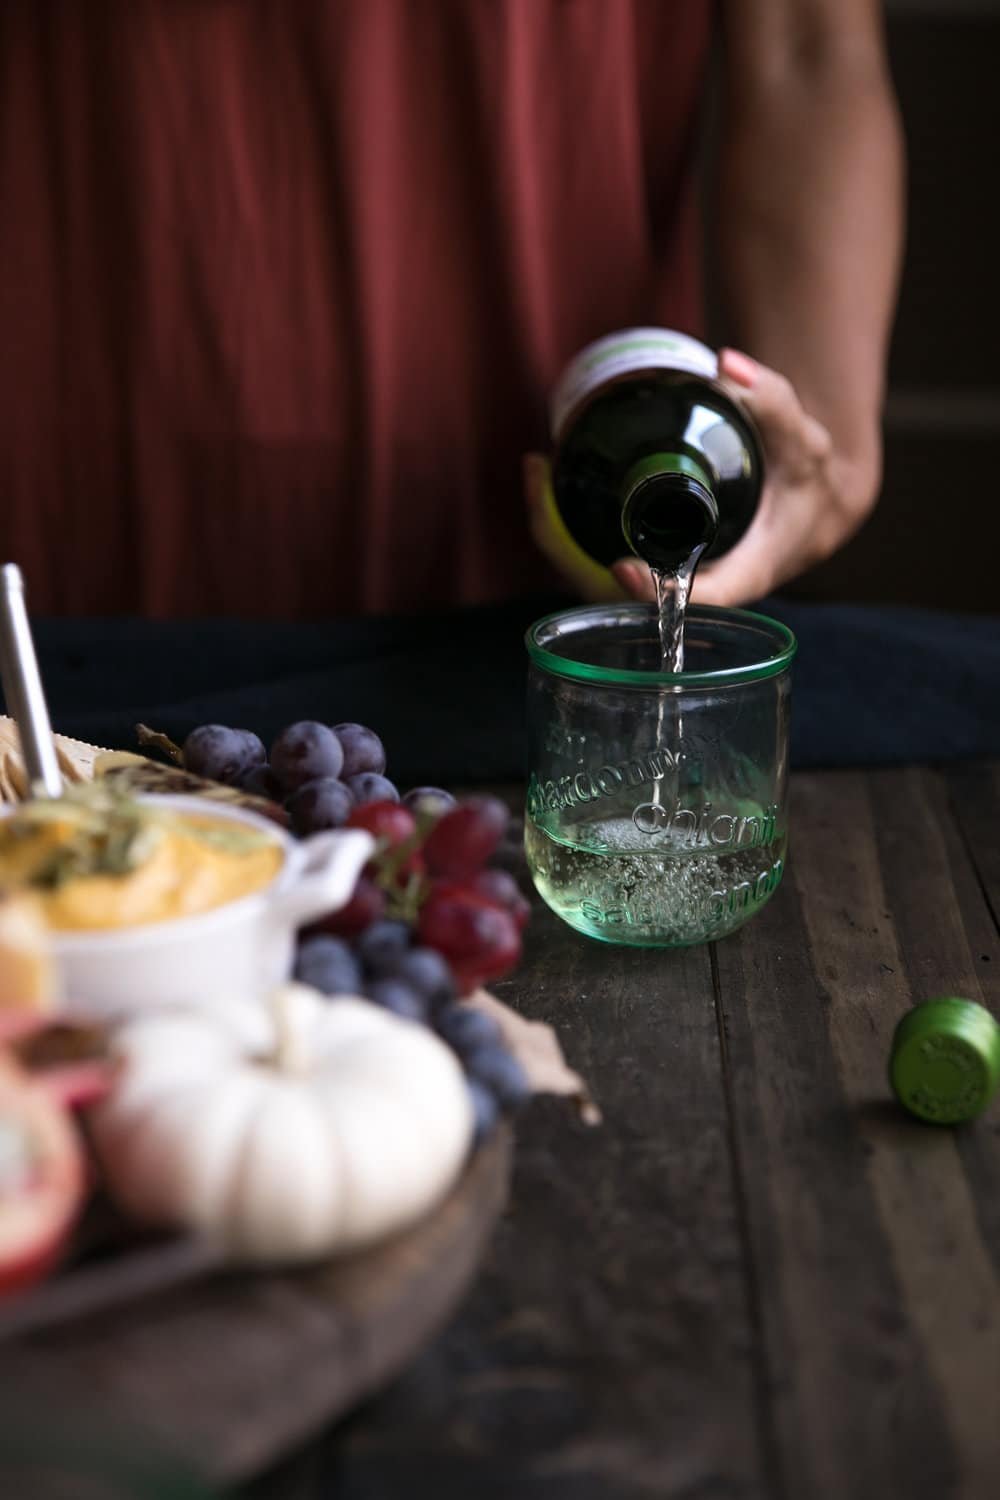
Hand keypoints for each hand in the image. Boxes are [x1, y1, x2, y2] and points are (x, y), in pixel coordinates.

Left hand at [525, 350, 878, 606]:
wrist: (806, 505)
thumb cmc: (807, 482)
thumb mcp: (804, 441)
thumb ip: (773, 401)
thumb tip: (724, 365)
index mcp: (742, 576)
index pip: (696, 600)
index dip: (653, 594)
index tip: (622, 567)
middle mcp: (695, 586)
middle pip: (616, 591)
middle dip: (567, 545)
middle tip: (541, 477)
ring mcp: (666, 577)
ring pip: (596, 574)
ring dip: (556, 533)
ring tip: (537, 471)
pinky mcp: (650, 562)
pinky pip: (596, 558)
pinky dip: (565, 528)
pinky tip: (548, 485)